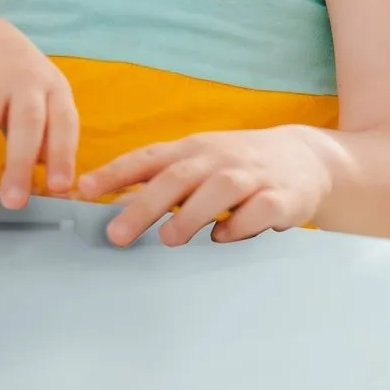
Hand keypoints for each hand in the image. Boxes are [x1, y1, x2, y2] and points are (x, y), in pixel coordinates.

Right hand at [0, 7, 78, 213]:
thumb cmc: (17, 80)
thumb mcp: (42, 98)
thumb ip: (49, 138)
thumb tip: (55, 188)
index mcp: (53, 86)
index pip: (64, 121)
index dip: (63, 154)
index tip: (59, 189)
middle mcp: (24, 78)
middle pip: (25, 121)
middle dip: (20, 164)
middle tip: (14, 203)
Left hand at [76, 126, 333, 245]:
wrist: (306, 158)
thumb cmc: (236, 165)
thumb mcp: (197, 163)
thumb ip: (160, 182)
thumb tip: (110, 206)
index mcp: (191, 150)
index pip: (147, 158)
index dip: (115, 172)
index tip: (83, 190)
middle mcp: (217, 158)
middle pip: (175, 177)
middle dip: (143, 204)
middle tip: (116, 233)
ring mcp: (250, 176)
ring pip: (216, 190)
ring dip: (190, 214)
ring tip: (167, 239)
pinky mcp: (282, 196)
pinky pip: (259, 210)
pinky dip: (241, 224)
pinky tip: (223, 237)